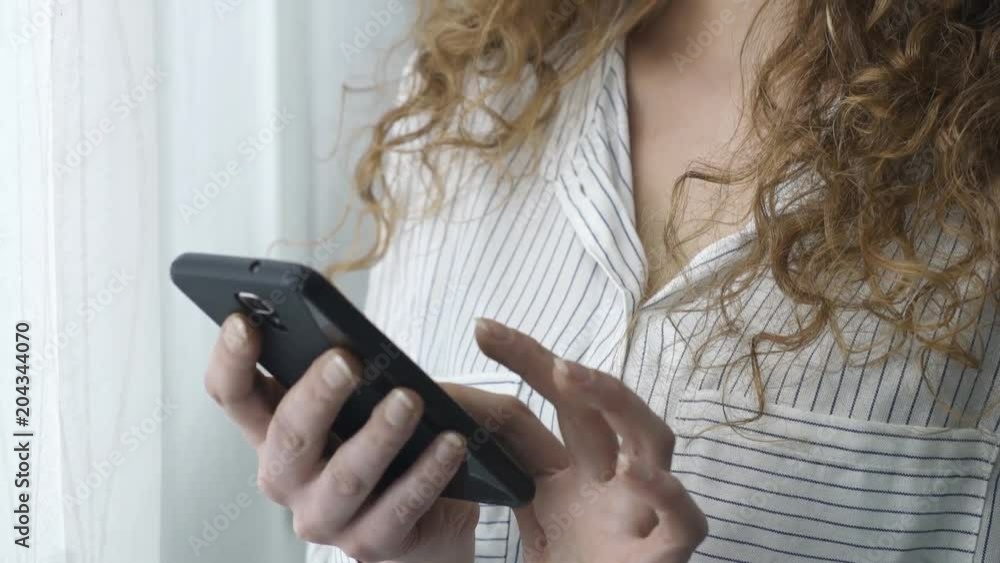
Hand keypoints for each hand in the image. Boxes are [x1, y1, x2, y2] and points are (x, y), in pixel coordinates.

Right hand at [205, 313, 489, 562]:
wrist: (427, 514)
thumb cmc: (383, 439)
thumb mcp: (357, 398)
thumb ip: (343, 369)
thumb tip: (350, 335)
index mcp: (272, 432)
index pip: (232, 395)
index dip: (231, 360)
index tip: (244, 322)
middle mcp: (287, 478)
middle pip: (287, 436)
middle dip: (316, 395)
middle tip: (346, 360)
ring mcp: (324, 517)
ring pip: (345, 477)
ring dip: (379, 435)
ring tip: (409, 399)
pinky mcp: (370, 544)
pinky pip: (398, 509)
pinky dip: (427, 473)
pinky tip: (451, 443)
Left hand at [474, 319, 707, 562]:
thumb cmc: (571, 560)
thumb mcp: (532, 504)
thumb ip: (510, 460)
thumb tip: (468, 407)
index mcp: (585, 465)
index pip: (562, 399)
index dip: (528, 359)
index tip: (483, 329)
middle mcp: (618, 478)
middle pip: (609, 407)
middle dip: (575, 370)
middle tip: (537, 350)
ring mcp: (644, 513)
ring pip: (655, 441)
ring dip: (618, 404)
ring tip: (573, 378)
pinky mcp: (663, 555)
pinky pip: (683, 518)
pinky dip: (665, 493)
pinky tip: (635, 473)